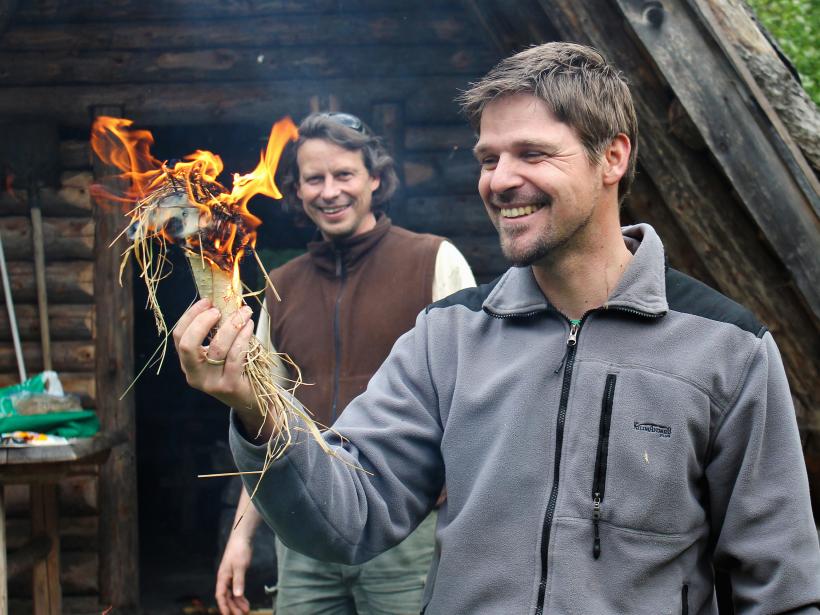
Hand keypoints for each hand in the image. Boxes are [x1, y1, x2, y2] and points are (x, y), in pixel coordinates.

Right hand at [173, 298, 255, 412]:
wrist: (249, 400)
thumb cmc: (236, 368)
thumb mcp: (220, 352)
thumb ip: (216, 331)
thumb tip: (221, 300)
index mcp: (188, 363)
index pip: (179, 336)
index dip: (191, 315)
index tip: (207, 301)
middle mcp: (194, 375)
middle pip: (187, 344)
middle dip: (202, 322)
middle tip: (219, 310)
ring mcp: (210, 383)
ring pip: (217, 348)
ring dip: (232, 325)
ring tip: (244, 312)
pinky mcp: (229, 386)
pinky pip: (235, 356)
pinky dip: (243, 337)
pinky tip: (249, 326)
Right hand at [215, 533, 252, 614]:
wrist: (242, 538)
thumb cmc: (239, 550)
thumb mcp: (240, 566)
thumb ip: (239, 581)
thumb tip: (237, 595)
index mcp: (222, 577)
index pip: (221, 596)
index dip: (224, 606)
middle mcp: (224, 579)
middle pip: (227, 597)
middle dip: (233, 607)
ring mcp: (230, 577)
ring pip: (232, 594)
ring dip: (238, 603)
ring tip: (246, 611)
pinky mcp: (236, 574)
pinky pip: (237, 589)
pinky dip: (241, 596)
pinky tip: (246, 601)